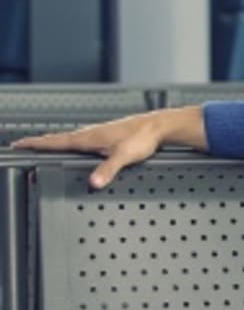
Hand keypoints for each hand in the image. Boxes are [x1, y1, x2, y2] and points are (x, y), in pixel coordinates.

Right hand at [11, 107, 206, 188]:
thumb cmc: (143, 137)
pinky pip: (82, 139)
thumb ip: (108, 169)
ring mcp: (98, 134)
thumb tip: (94, 183)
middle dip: (39, 143)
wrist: (159, 126)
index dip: (36, 144)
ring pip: (70, 138)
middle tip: (22, 145)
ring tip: (42, 145)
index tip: (18, 144)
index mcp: (89, 137)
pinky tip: (75, 146)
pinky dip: (70, 142)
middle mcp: (91, 133)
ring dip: (54, 141)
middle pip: (58, 139)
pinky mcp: (107, 136)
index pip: (55, 141)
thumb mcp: (124, 156)